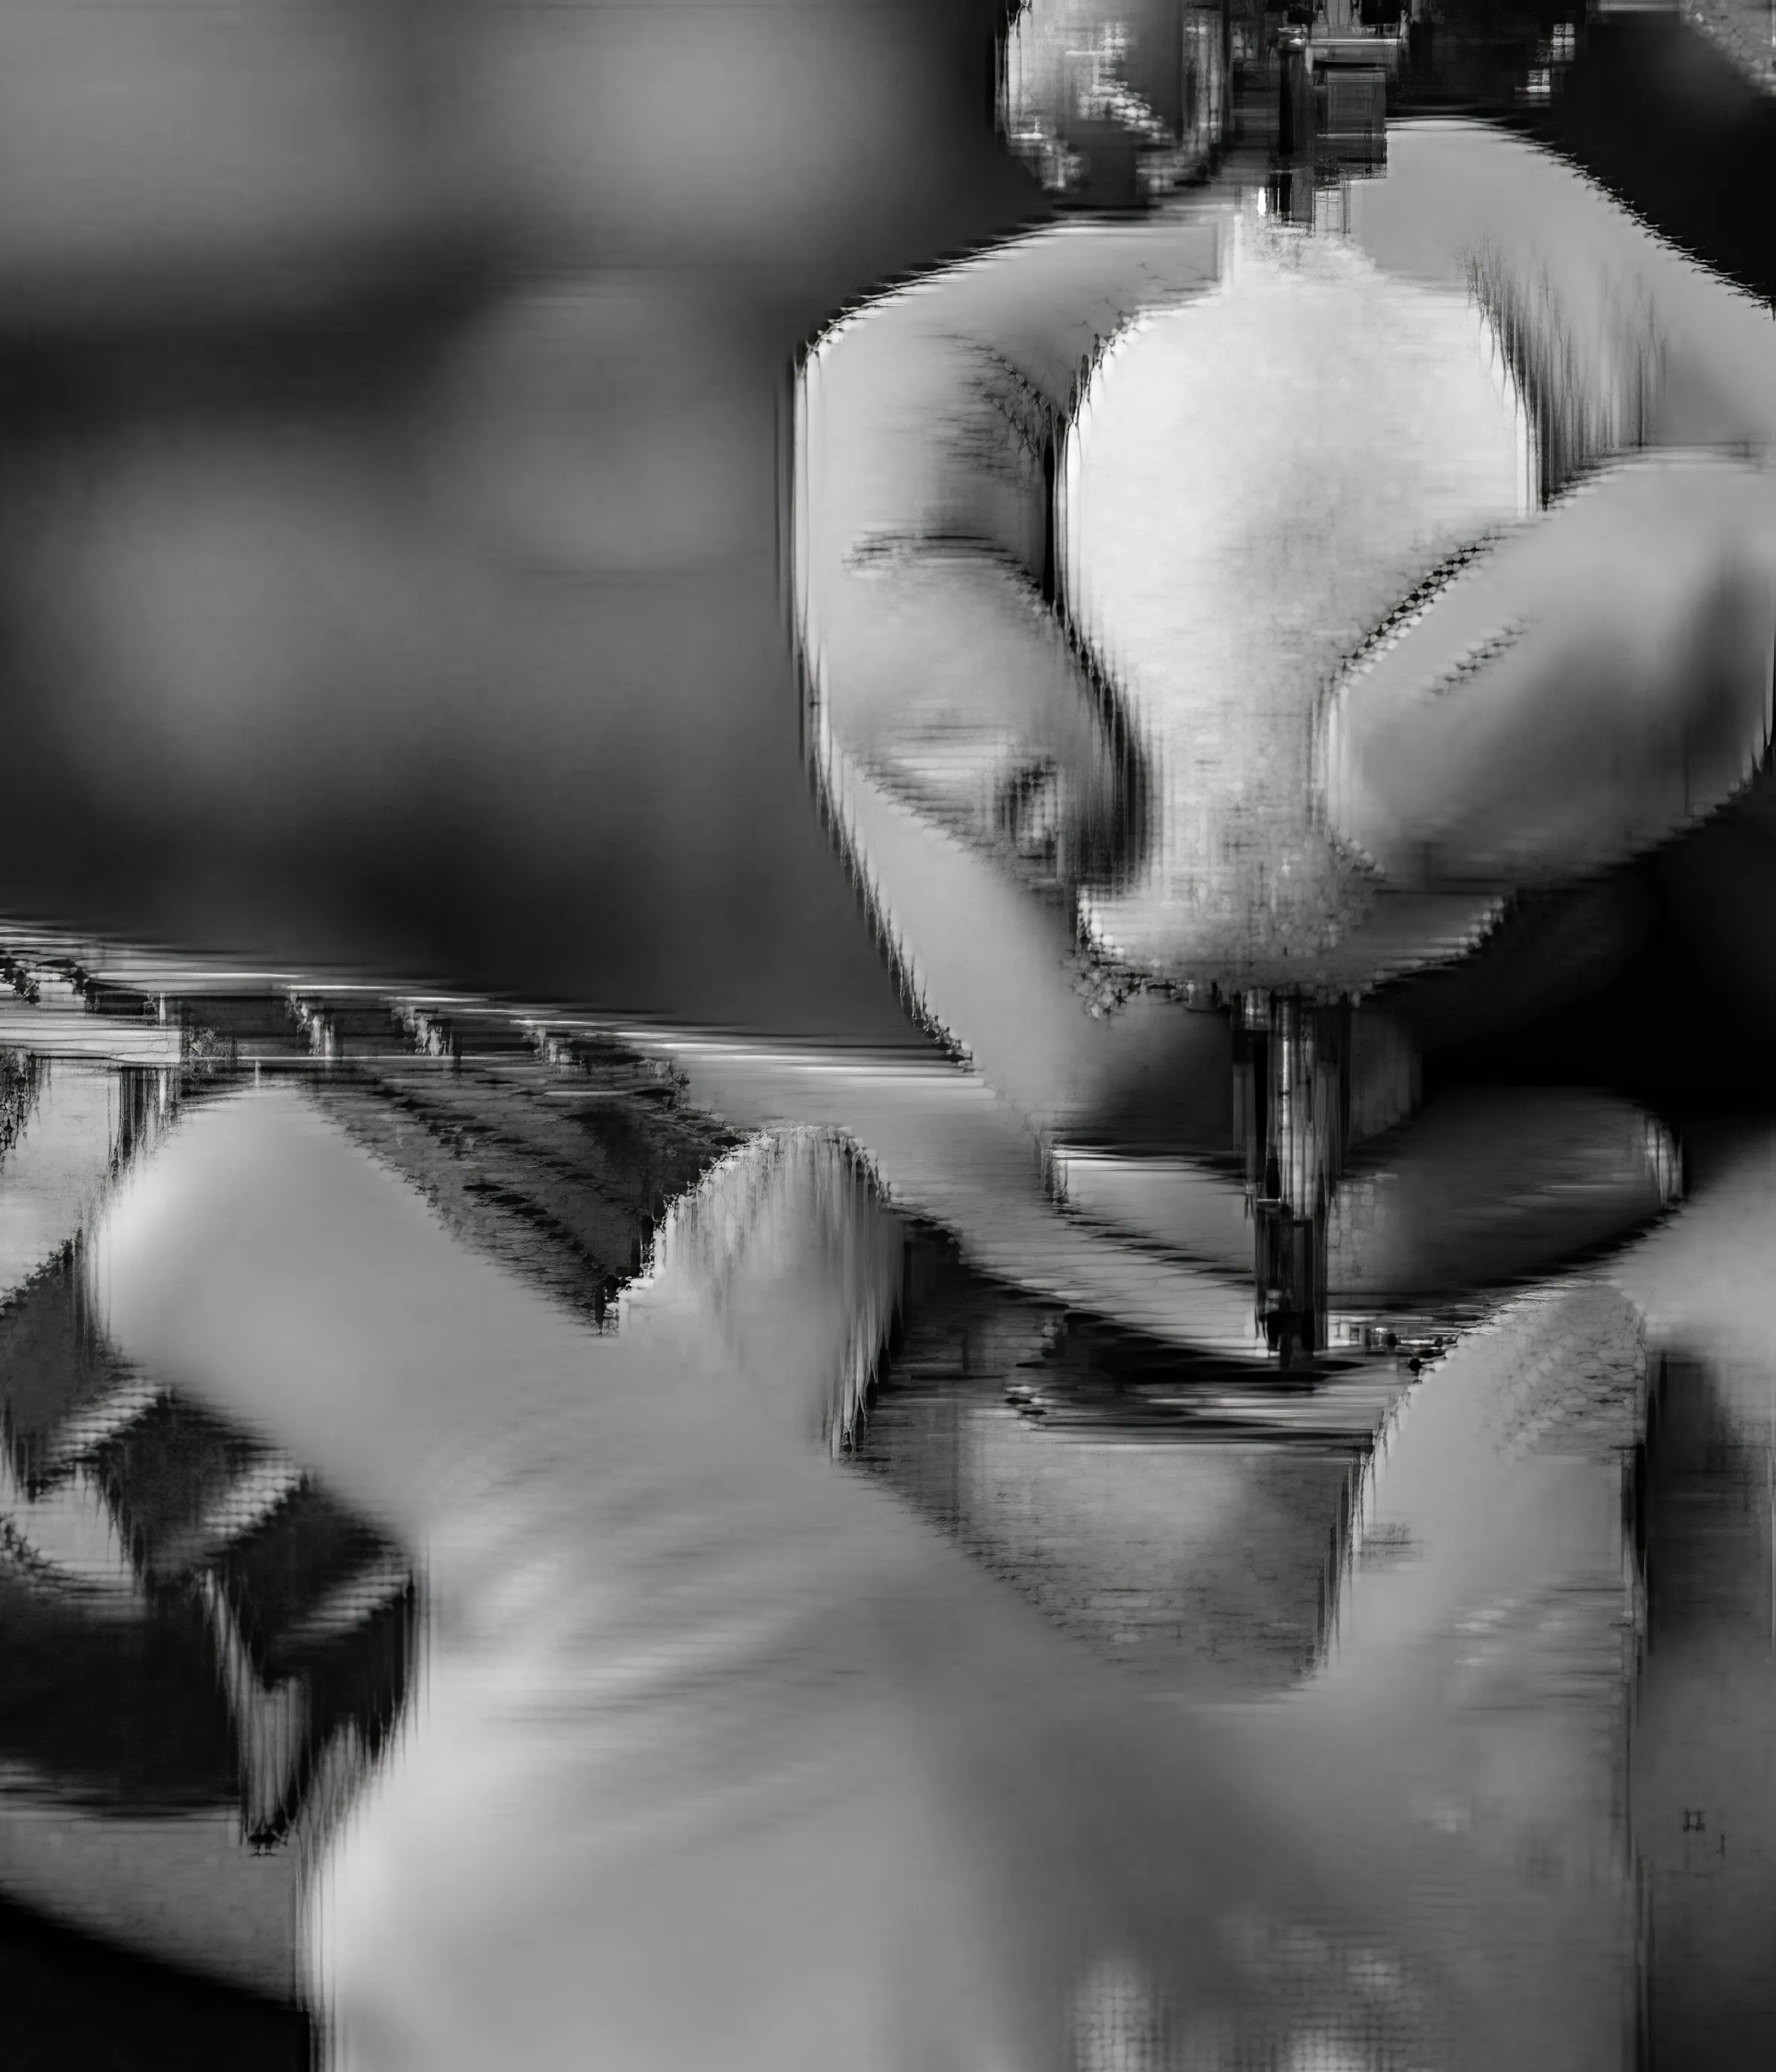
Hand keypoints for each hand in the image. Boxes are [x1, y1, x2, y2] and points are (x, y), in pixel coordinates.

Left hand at [91, 1082, 1656, 2071]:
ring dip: (698, 1908)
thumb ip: (1474, 1555)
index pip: (292, 1276)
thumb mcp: (1443, 1864)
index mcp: (678, 1610)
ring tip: (918, 2066)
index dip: (297, 1215)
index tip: (459, 1234)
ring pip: (530, 1867)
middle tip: (933, 1816)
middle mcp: (465, 1828)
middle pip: (531, 1611)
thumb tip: (1572, 1374)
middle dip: (724, 1670)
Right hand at [795, 110, 1774, 1262]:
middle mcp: (1168, 595)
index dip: (918, 638)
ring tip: (1484, 1079)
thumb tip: (1384, 784)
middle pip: (914, 783)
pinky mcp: (1258, 998)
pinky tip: (1554, 1146)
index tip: (1076, 817)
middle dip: (1061, 969)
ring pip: (1025, 1000)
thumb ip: (1668, 598)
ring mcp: (1194, 810)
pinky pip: (1170, 1145)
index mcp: (1258, 368)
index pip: (917, 433)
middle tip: (1264, 1055)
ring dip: (1225, 1114)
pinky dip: (1340, 1192)